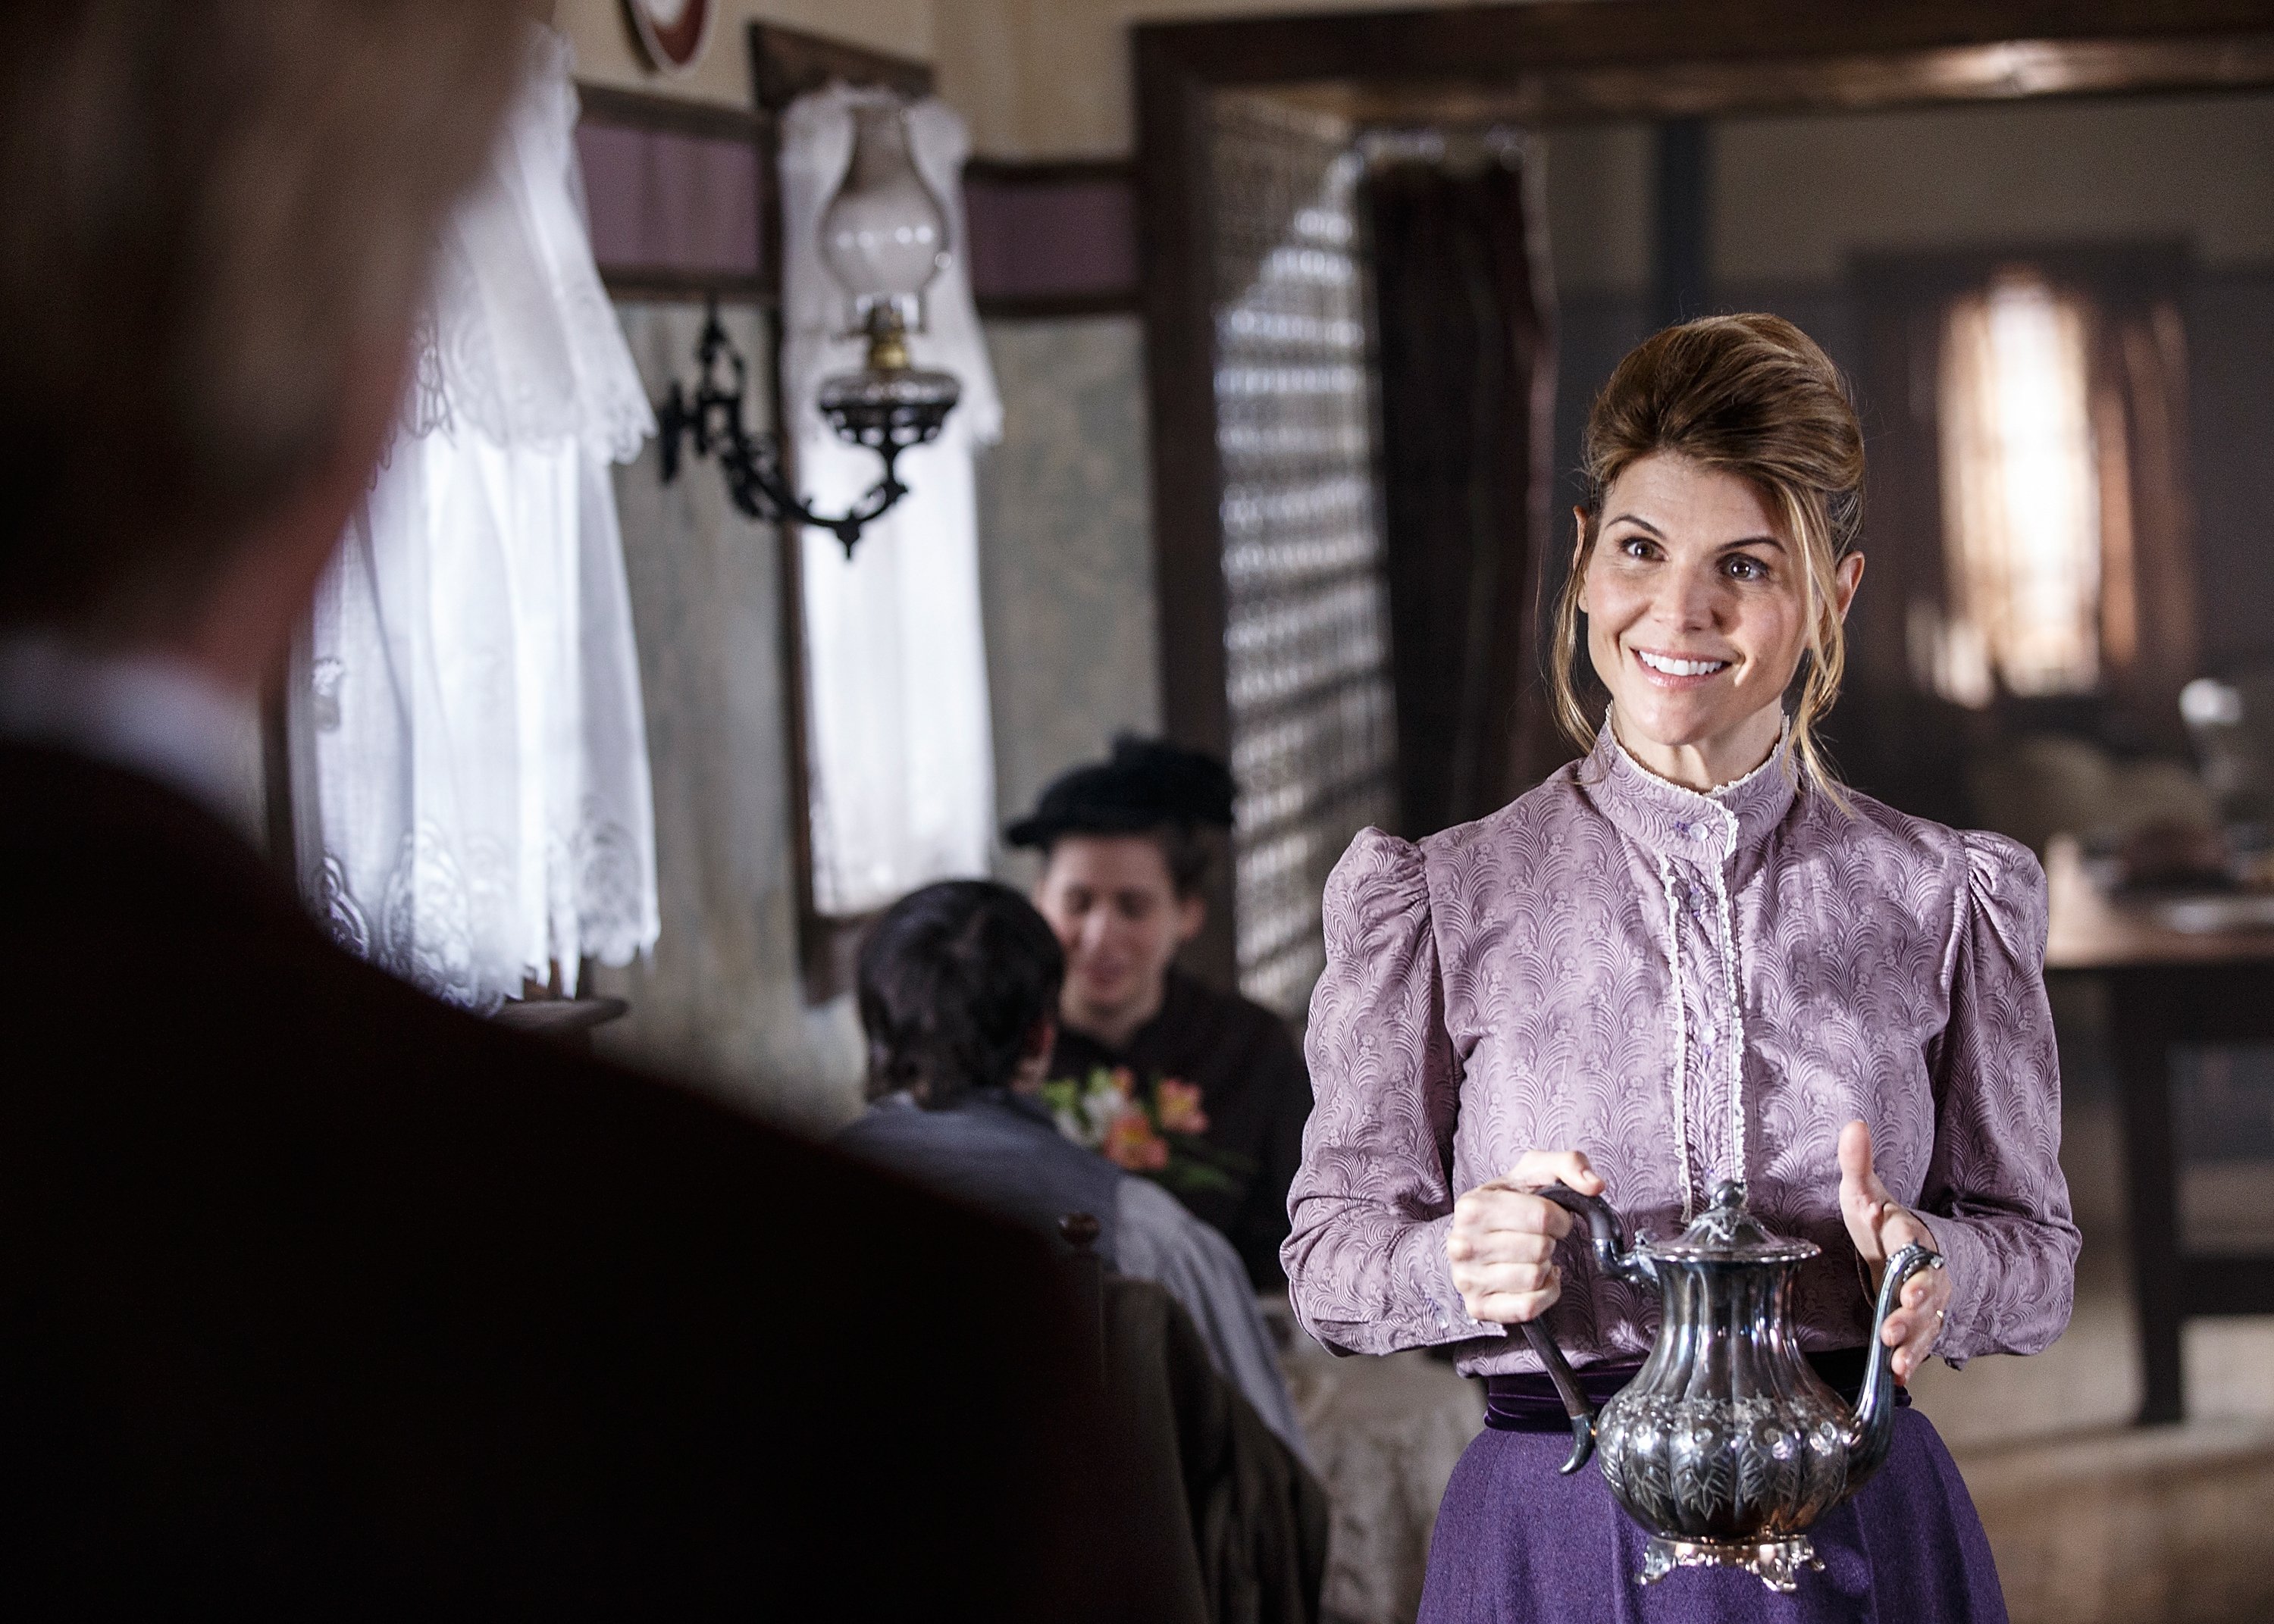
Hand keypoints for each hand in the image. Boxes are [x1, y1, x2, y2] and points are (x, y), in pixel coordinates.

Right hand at [1445, 1150, 1604, 1324]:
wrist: (1480, 1233)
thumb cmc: (1510, 1202)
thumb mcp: (1536, 1172)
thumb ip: (1569, 1164)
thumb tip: (1594, 1185)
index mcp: (1472, 1206)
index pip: (1541, 1216)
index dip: (1561, 1219)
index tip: (1555, 1220)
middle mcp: (1462, 1243)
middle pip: (1540, 1249)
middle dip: (1549, 1243)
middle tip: (1538, 1238)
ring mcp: (1466, 1278)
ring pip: (1535, 1278)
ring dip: (1545, 1269)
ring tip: (1531, 1257)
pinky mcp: (1478, 1306)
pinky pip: (1528, 1307)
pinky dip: (1543, 1295)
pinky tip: (1535, 1281)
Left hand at [1837, 1120, 1951, 1383]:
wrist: (1906, 1257)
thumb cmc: (1881, 1225)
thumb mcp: (1866, 1195)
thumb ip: (1858, 1165)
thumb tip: (1854, 1123)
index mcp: (1909, 1235)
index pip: (1906, 1231)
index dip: (1895, 1228)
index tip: (1879, 1222)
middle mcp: (1924, 1270)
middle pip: (1924, 1286)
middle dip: (1912, 1303)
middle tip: (1893, 1319)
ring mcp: (1926, 1303)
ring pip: (1926, 1322)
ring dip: (1911, 1339)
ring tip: (1894, 1354)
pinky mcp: (1919, 1328)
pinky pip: (1920, 1347)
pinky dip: (1910, 1362)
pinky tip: (1896, 1376)